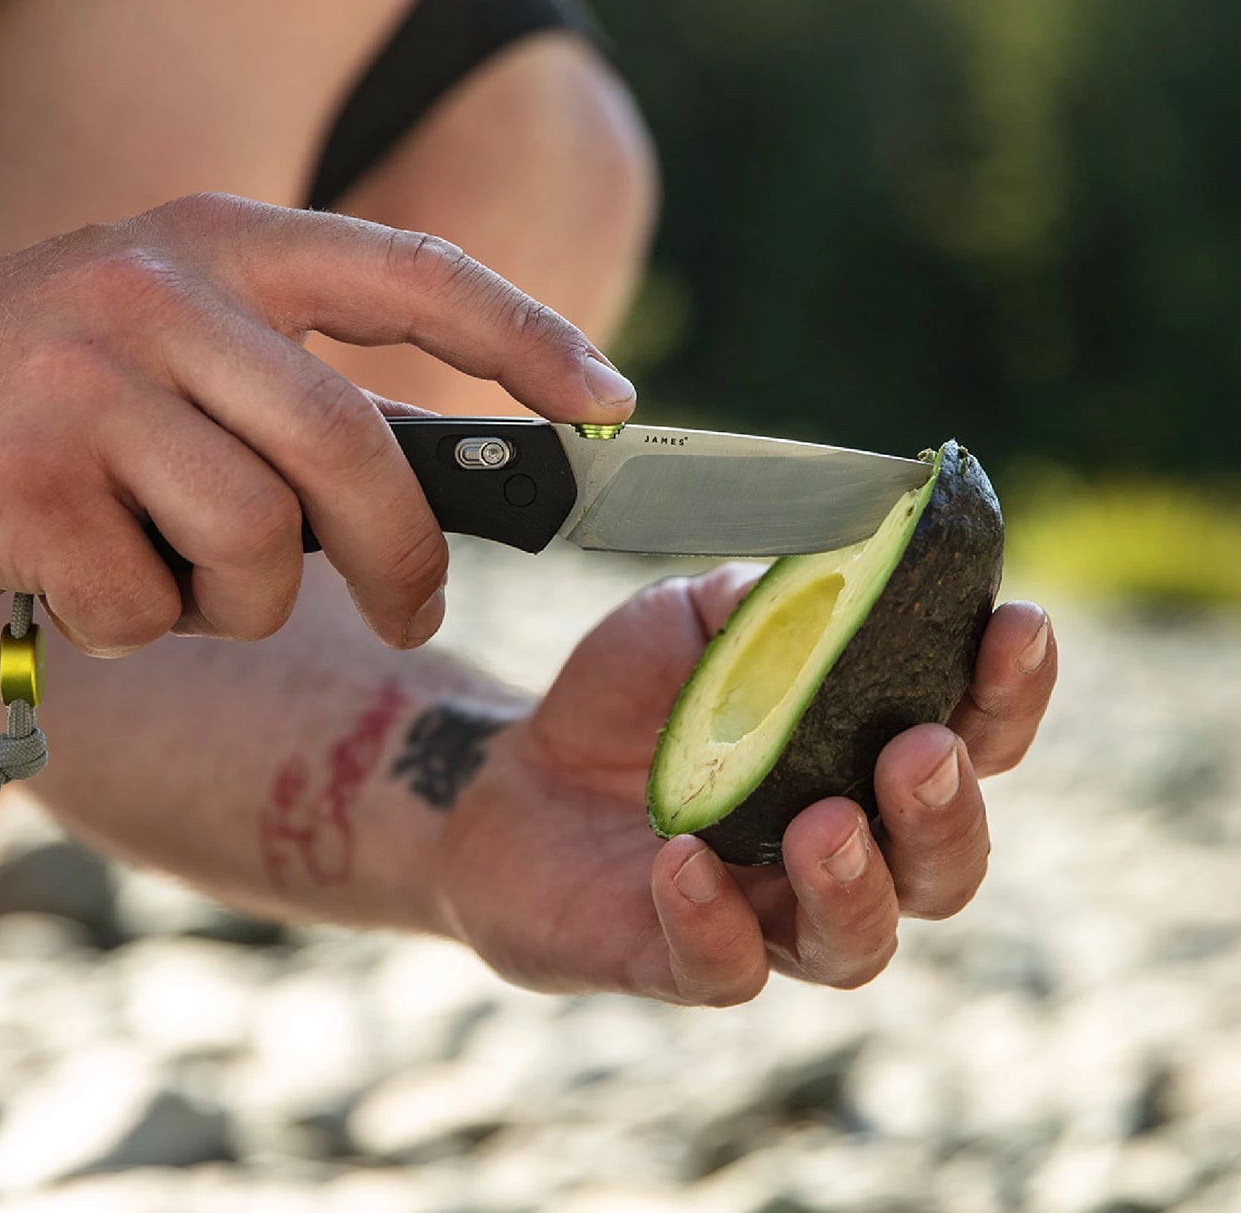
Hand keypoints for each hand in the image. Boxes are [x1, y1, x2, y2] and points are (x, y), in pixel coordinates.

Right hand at [0, 194, 633, 652]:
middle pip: (356, 450)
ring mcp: (87, 381)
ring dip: (233, 599)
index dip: (529, 338)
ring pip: (259, 547)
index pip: (412, 274)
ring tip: (160, 573)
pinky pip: (152, 607)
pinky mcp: (27, 483)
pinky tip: (66, 580)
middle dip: (405, 557)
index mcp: (213, 240)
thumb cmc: (22, 393)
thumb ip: (291, 392)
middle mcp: (159, 290)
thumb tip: (445, 483)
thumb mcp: (162, 347)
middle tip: (411, 607)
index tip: (612, 402)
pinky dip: (131, 627)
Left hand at [436, 567, 1054, 1003]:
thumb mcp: (690, 619)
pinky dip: (713, 920)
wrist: (512, 773)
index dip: (1010, 690)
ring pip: (857, 942)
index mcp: (861, 757)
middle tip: (920, 750)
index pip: (972, 737)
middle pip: (944, 865)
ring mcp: (766, 916)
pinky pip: (721, 967)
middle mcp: (842, 851)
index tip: (1016, 623)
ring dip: (856, 885)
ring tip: (826, 824)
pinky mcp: (682, 958)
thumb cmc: (626, 696)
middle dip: (949, 810)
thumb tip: (840, 561)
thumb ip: (769, 600)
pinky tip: (684, 860)